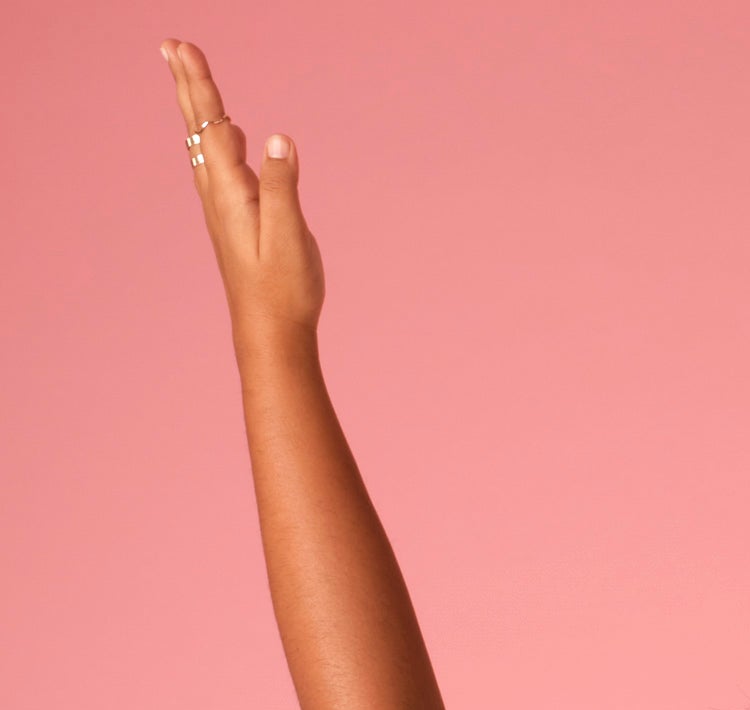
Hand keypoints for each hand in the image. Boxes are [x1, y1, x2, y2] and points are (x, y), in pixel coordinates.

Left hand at [161, 38, 323, 345]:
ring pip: (206, 145)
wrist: (272, 335)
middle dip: (189, 85)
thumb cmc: (284, 291)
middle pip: (200, 129)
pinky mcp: (237, 220)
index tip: (182, 48)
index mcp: (232, 193)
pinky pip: (220, 166)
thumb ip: (281, 185)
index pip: (212, 127)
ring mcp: (226, 208)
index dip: (199, 85)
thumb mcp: (290, 237)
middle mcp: (221, 196)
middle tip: (172, 46)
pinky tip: (227, 134)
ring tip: (190, 77)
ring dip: (199, 108)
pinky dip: (217, 138)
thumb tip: (276, 138)